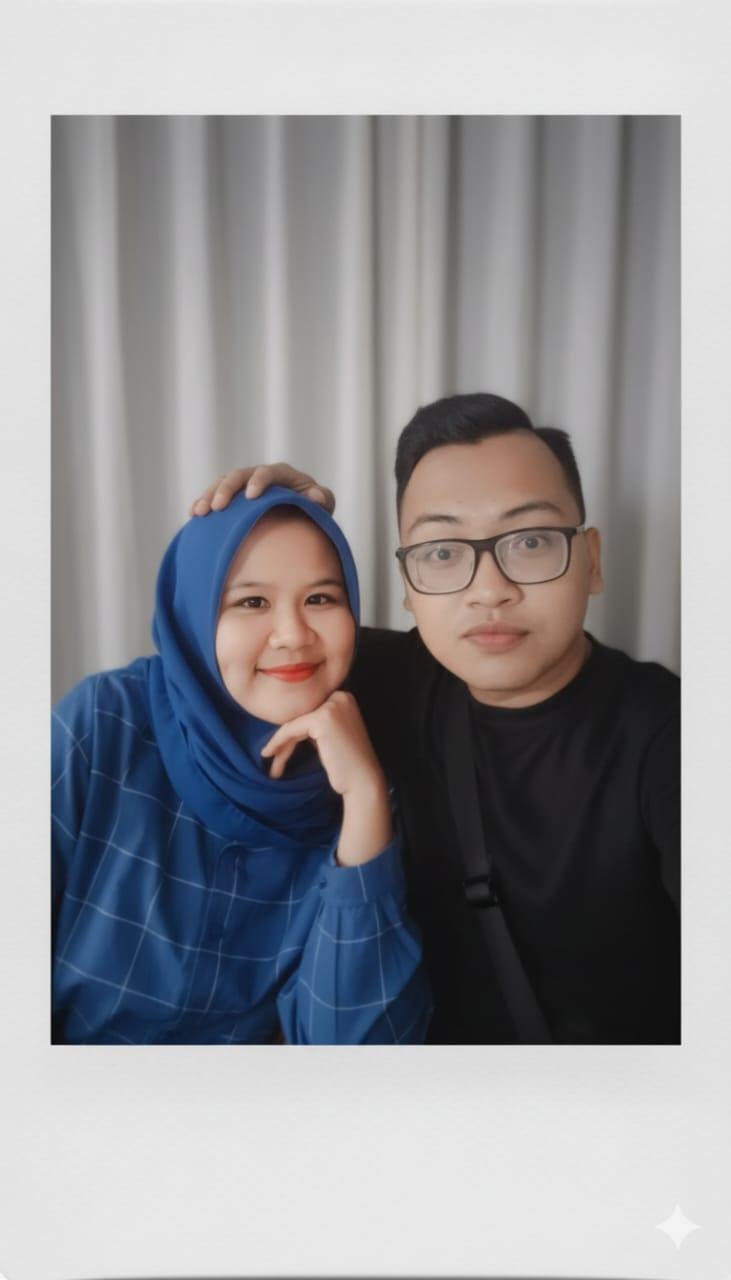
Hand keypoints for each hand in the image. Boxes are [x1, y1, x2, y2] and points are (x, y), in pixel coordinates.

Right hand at [189, 463, 334, 515]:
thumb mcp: (322, 503)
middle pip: (239, 475)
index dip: (259, 482)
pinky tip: (193, 513)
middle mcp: (259, 474)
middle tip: (216, 507)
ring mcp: (243, 484)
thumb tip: (315, 496)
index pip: (268, 472)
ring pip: (222, 483)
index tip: (250, 497)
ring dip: (208, 495)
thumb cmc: (313, 508)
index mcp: (281, 473)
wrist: (300, 513)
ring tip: (198, 512)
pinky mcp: (233, 495)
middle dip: (226, 490)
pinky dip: (203, 501)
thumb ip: (322, 499)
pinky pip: (215, 494)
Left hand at [261, 691, 391, 865]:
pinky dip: (277, 742)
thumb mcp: (333, 734)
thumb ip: (316, 725)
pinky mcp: (322, 719)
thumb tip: (288, 723)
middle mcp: (339, 696)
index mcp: (344, 697)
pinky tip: (268, 754)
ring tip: (273, 766)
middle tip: (273, 757)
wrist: (363, 781)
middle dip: (286, 739)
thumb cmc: (348, 763)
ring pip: (294, 723)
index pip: (310, 712)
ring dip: (280, 745)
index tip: (280, 748)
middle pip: (301, 717)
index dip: (294, 731)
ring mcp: (332, 706)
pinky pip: (291, 729)